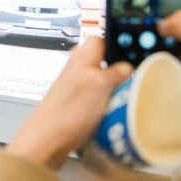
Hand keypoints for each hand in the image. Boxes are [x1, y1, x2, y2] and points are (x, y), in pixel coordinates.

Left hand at [6, 37, 131, 168]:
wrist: (45, 142)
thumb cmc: (66, 112)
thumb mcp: (99, 85)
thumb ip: (114, 72)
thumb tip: (126, 66)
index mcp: (82, 57)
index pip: (102, 38)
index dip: (118, 42)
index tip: (135, 50)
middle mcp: (76, 70)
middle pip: (103, 62)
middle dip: (120, 70)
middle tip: (132, 81)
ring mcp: (75, 89)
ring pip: (102, 82)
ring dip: (114, 90)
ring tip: (124, 101)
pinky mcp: (76, 107)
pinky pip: (98, 101)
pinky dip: (107, 107)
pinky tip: (113, 116)